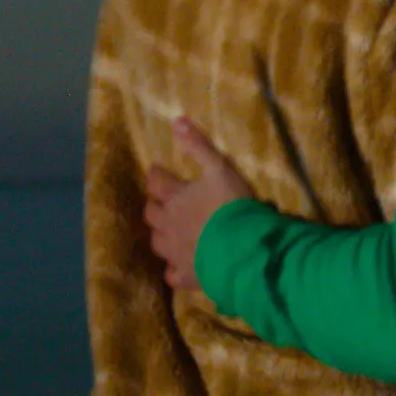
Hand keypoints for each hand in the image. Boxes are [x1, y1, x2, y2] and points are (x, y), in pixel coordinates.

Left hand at [144, 116, 256, 295]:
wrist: (244, 250)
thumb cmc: (231, 205)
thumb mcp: (218, 168)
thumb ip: (198, 145)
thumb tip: (176, 120)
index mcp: (175, 198)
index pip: (156, 182)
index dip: (155, 175)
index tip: (156, 171)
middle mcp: (169, 225)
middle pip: (151, 214)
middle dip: (154, 205)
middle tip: (162, 201)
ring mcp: (175, 253)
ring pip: (157, 243)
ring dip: (160, 235)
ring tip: (169, 232)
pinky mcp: (186, 276)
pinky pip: (171, 274)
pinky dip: (173, 269)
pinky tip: (177, 267)